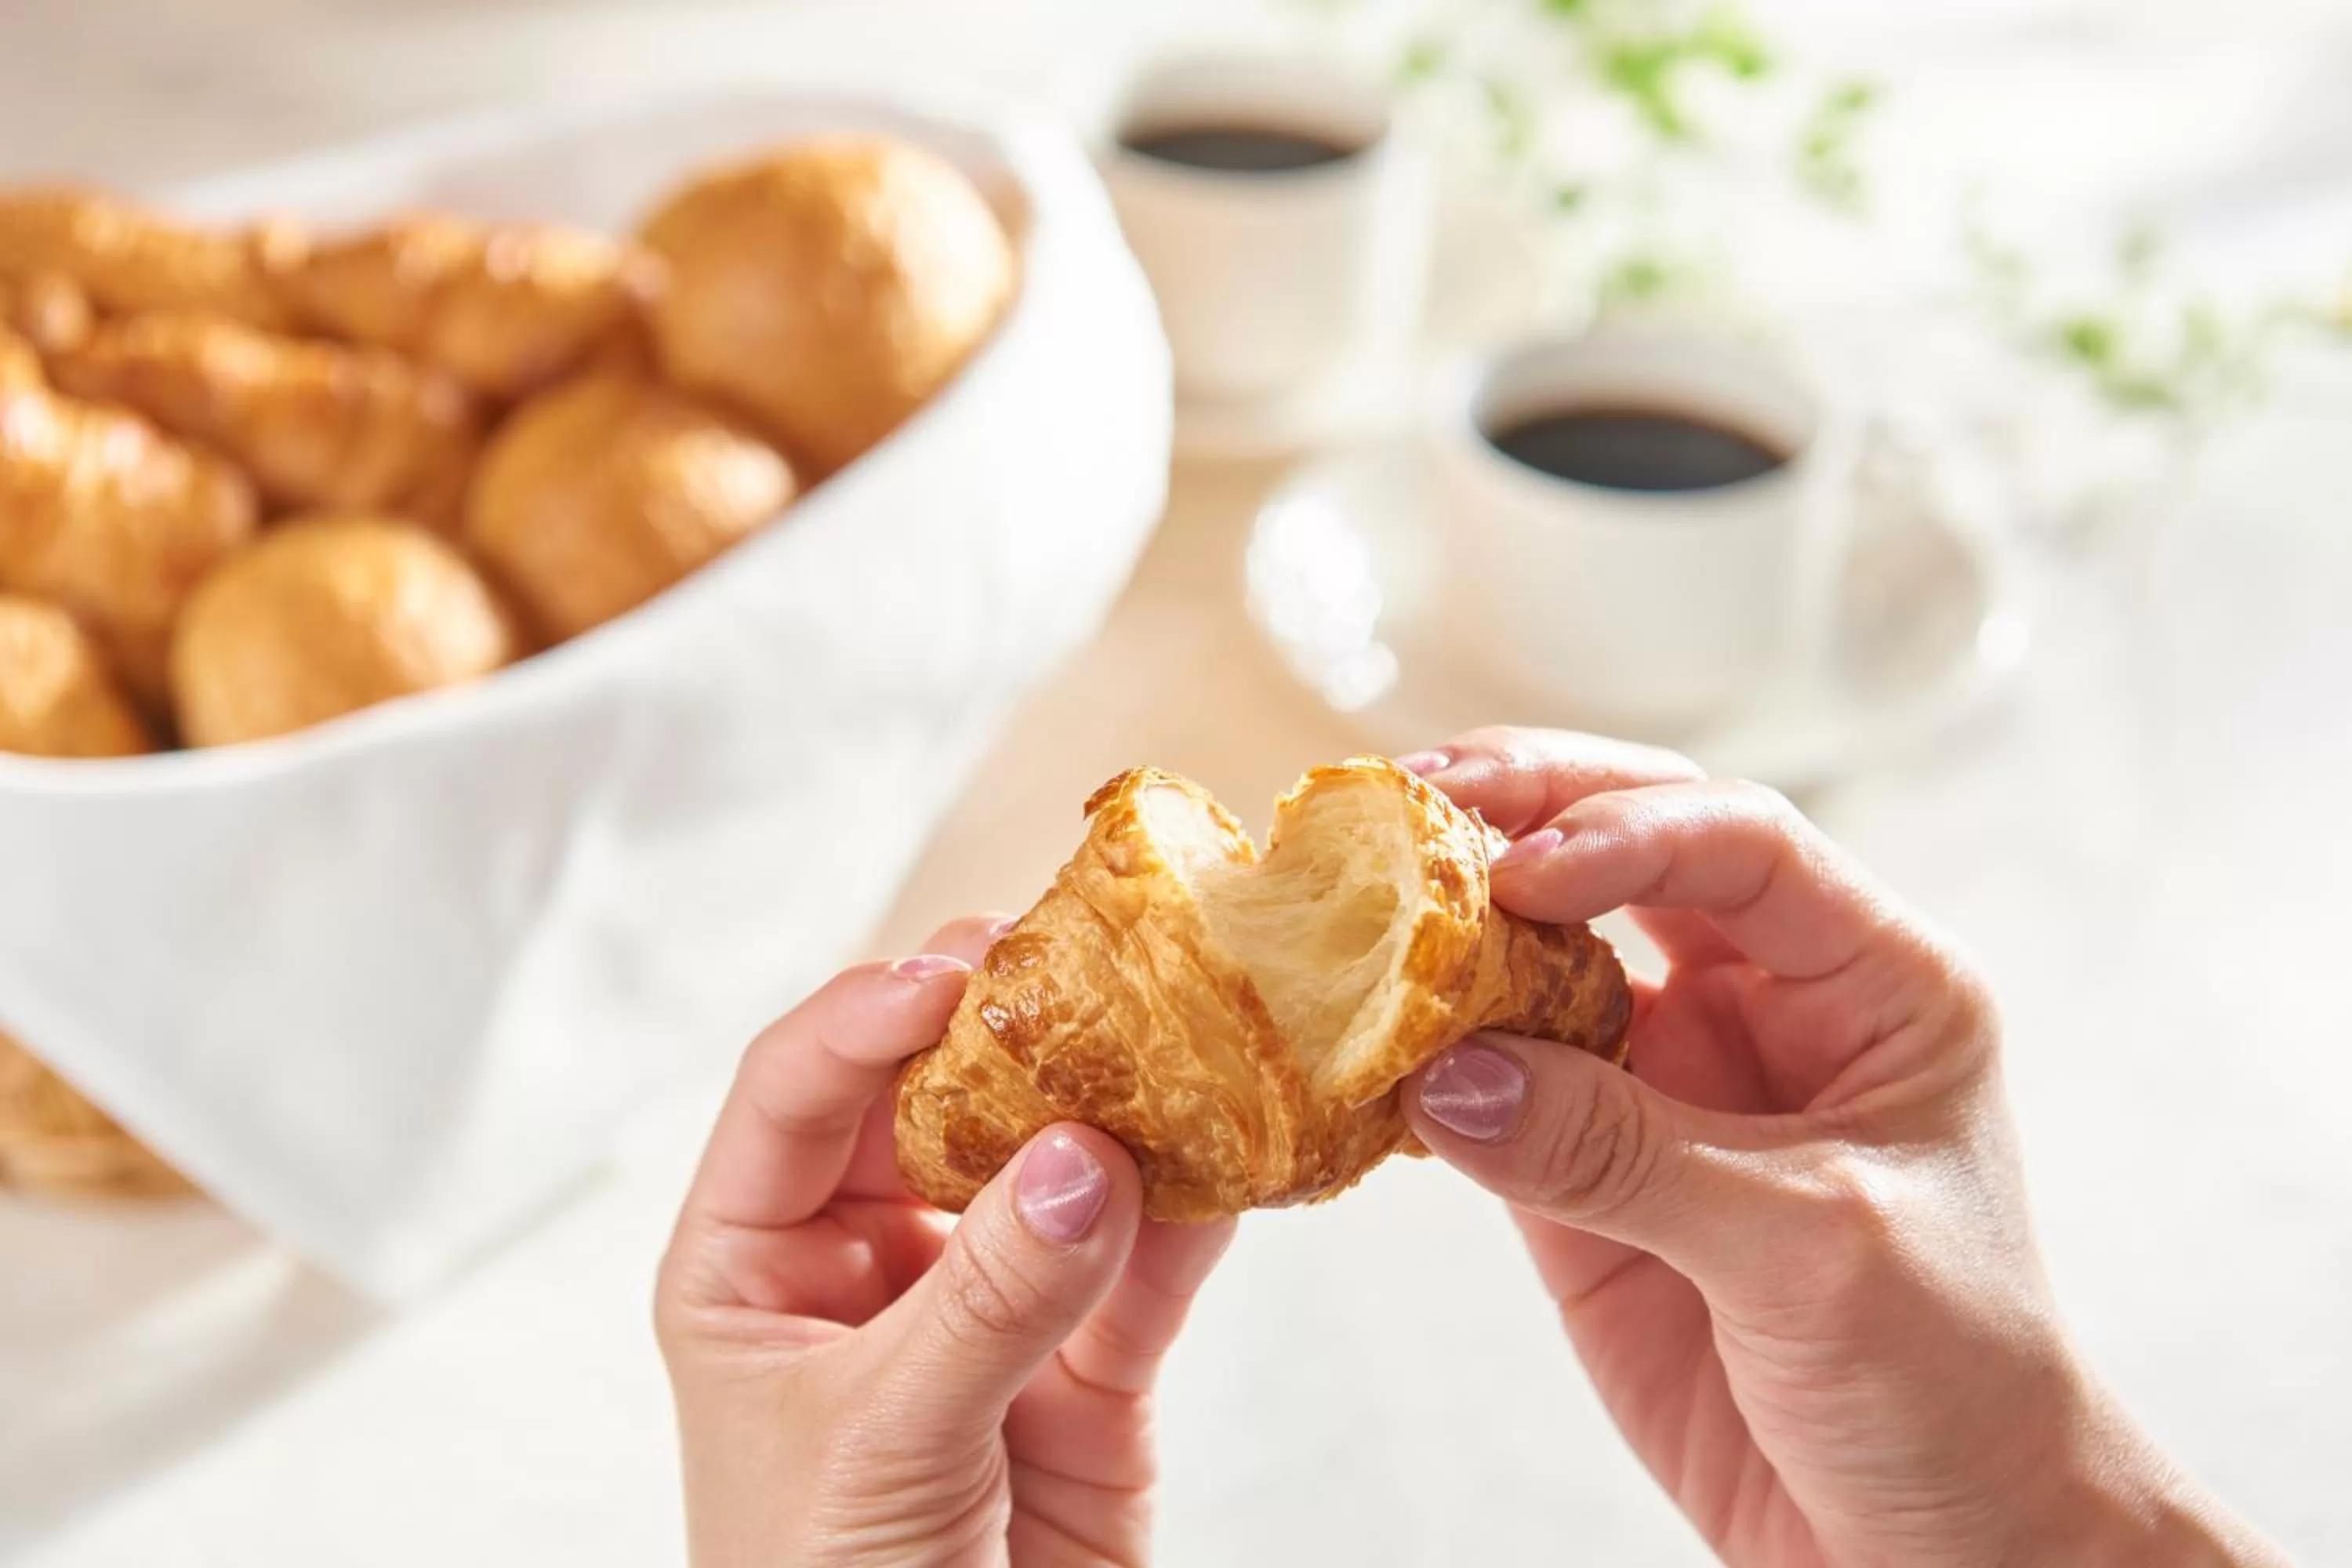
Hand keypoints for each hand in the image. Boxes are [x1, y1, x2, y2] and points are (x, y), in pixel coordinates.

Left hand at [657, 914, 1234, 1566]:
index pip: (796, 1093)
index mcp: (754, 1266)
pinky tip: (1240, 1146)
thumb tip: (1084, 1157)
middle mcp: (867, 1265)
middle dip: (1014, 1033)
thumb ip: (986, 1301)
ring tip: (1189, 1029)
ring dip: (1120, 1105)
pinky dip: (1194, 1210)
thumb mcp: (880, 1445)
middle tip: (1093, 962)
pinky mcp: (1088, 1373)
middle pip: (937, 1103)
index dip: (867, 1016)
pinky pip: (1144, 1268)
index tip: (957, 970)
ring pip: (1053, 1170)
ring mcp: (984, 1309)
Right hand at [1395, 729, 2286, 1567]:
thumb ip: (1626, 1155)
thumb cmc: (1952, 1380)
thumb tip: (1447, 1074)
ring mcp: (1667, 1081)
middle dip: (1526, 813)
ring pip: (1545, 956)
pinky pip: (1489, 1085)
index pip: (1744, 845)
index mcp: (1874, 982)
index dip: (1629, 830)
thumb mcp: (1811, 1248)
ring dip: (1453, 925)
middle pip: (1634, 850)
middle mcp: (1766, 1003)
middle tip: (1411, 797)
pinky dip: (1420, 1060)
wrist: (1931, 1545)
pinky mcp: (1586, 1168)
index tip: (1521, 870)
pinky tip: (1355, 1042)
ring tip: (1353, 897)